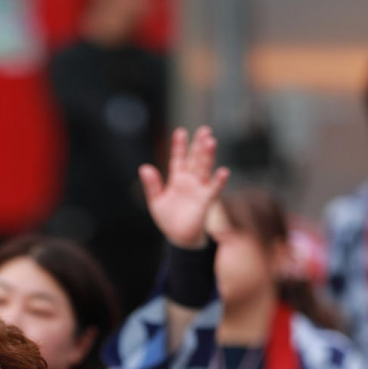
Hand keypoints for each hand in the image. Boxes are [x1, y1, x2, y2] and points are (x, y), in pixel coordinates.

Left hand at [139, 127, 228, 248]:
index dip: (179, 146)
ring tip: (211, 141)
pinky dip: (219, 181)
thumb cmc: (168, 219)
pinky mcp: (206, 201)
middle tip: (204, 130)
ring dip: (208, 156)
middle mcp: (191, 180)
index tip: (180, 132)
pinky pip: (214, 189)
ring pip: (205, 169)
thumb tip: (143, 167)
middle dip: (199, 145)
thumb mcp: (156, 201)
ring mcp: (199, 189)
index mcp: (178, 178)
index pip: (178, 158)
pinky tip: (223, 171)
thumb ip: (151, 185)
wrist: (178, 238)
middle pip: (195, 159)